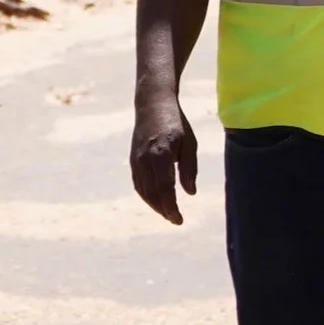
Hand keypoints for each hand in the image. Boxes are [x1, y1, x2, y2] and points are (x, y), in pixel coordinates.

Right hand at [130, 91, 197, 226]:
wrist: (152, 104)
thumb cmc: (176, 123)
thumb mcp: (189, 144)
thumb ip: (189, 169)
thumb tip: (190, 193)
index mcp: (161, 155)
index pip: (165, 189)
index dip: (171, 208)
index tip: (179, 220)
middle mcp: (145, 159)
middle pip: (153, 193)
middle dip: (164, 210)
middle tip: (175, 220)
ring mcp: (136, 159)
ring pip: (143, 191)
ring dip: (155, 205)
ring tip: (167, 213)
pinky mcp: (133, 159)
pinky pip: (138, 183)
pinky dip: (146, 195)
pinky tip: (156, 200)